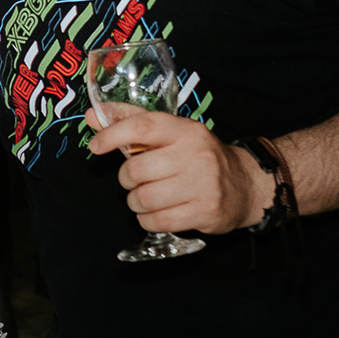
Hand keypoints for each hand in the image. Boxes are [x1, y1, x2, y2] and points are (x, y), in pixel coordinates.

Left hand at [85, 102, 272, 235]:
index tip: (96, 146)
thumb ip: (132, 122)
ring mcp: (202, 185)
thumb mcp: (173, 132)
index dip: (112, 135)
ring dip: (135, 202)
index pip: (142, 127)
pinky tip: (156, 212)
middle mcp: (195, 155)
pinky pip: (157, 221)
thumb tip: (93, 115)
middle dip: (126, 179)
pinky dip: (147, 219)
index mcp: (185, 130)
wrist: (245, 185)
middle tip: (135, 180)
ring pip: (144, 198)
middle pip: (136, 169)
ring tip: (145, 197)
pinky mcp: (205, 212)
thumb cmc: (200, 157)